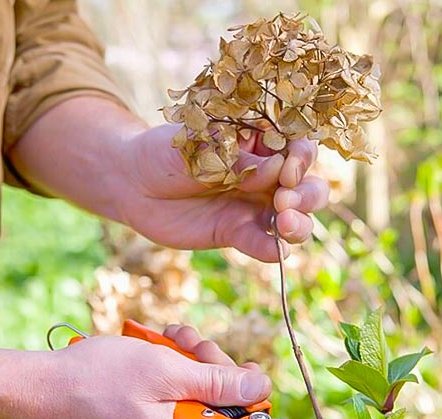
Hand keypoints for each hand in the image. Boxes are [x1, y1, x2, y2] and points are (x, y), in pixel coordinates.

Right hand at [28, 325, 269, 418]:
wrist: (34, 388)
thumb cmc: (95, 379)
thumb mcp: (166, 372)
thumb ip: (218, 383)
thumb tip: (262, 388)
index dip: (245, 395)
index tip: (243, 364)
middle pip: (213, 411)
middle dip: (210, 368)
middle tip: (190, 340)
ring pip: (189, 400)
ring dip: (186, 363)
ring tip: (169, 337)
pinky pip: (164, 402)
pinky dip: (165, 373)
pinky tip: (154, 349)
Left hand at [116, 124, 330, 261]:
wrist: (133, 183)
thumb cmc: (166, 152)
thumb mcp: (198, 146)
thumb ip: (236, 159)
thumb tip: (274, 169)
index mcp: (261, 142)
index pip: (299, 147)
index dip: (302, 158)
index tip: (287, 169)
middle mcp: (267, 175)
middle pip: (308, 186)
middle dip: (307, 195)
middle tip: (284, 200)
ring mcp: (256, 206)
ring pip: (297, 218)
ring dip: (300, 223)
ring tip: (285, 225)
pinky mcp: (239, 233)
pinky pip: (265, 244)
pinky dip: (275, 250)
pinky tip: (275, 251)